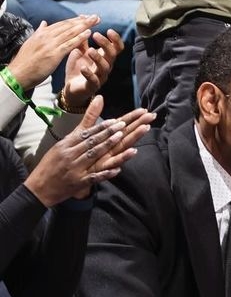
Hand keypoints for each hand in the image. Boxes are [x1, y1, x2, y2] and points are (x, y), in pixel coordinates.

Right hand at [7, 16, 99, 92]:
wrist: (18, 73)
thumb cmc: (25, 61)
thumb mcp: (32, 43)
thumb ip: (39, 33)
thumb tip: (44, 23)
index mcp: (42, 34)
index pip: (61, 24)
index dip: (74, 20)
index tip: (84, 17)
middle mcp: (46, 36)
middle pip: (67, 26)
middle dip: (82, 20)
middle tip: (95, 16)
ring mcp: (50, 44)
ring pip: (70, 32)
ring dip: (84, 26)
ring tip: (95, 21)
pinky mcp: (54, 54)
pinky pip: (69, 44)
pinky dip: (79, 37)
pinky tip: (88, 33)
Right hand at [23, 100, 153, 204]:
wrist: (40, 187)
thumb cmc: (53, 163)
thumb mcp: (63, 144)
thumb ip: (81, 129)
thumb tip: (93, 108)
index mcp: (67, 144)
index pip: (87, 134)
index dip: (102, 127)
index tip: (117, 121)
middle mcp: (71, 154)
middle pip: (92, 143)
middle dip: (108, 134)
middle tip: (123, 126)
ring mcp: (75, 169)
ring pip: (93, 156)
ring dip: (108, 147)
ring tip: (122, 139)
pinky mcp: (79, 183)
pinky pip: (94, 177)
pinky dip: (105, 173)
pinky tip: (117, 169)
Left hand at [61, 30, 123, 112]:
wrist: (71, 87)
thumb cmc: (78, 68)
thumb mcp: (80, 51)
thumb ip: (82, 39)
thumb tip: (84, 21)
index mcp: (104, 57)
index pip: (116, 48)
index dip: (115, 39)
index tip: (109, 30)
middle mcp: (106, 67)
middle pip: (112, 55)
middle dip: (106, 44)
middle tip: (96, 34)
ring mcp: (100, 77)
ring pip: (105, 67)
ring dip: (98, 58)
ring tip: (89, 50)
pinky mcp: (92, 86)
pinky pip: (94, 80)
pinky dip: (89, 73)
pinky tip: (83, 68)